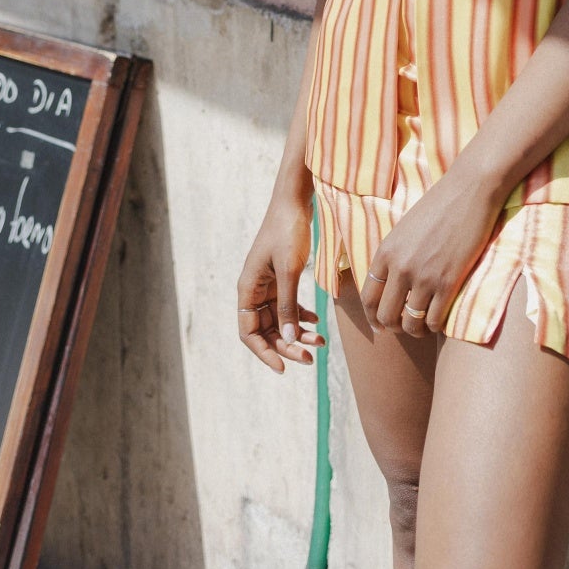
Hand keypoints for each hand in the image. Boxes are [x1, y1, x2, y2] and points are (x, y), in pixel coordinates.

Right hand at [237, 191, 326, 373]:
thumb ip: (288, 305)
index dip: (264, 353)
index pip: (249, 333)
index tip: (284, 368)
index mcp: (248, 289)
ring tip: (320, 342)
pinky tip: (317, 322)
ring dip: (298, 333)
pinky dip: (301, 315)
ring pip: (280, 319)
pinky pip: (288, 305)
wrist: (294, 200)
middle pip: (266, 330)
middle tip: (311, 358)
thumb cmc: (288, 230)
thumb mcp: (289, 269)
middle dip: (287, 346)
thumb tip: (289, 340)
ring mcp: (268, 284)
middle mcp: (254, 290)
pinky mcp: (281, 277)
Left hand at [360, 170, 503, 337]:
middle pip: (385, 316)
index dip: (372, 317)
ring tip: (423, 326)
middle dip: (393, 327)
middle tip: (405, 326)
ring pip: (410, 323)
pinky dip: (435, 326)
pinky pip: (434, 320)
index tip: (381, 325)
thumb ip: (395, 254)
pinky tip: (440, 319)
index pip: (367, 297)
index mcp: (386, 251)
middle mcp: (400, 267)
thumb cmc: (440, 204)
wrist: (471, 189)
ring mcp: (424, 276)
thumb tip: (391, 282)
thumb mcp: (405, 228)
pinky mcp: (448, 282)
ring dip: (416, 330)